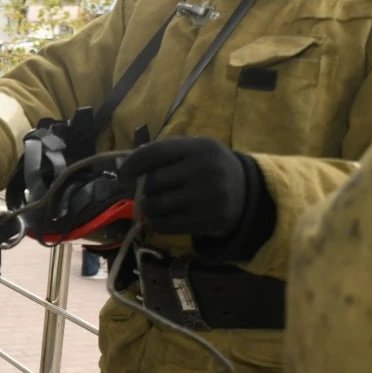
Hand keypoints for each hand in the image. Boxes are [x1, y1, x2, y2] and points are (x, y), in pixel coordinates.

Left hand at [120, 137, 247, 237]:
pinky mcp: (207, 220)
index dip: (134, 163)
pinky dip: (155, 223)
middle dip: (145, 188)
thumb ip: (165, 154)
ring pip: (157, 204)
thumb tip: (125, 165)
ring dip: (149, 207)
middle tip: (149, 192)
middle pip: (154, 180)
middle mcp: (206, 170)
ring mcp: (208, 196)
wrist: (248, 194)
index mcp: (201, 148)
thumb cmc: (211, 170)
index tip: (123, 173)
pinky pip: (166, 224)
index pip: (157, 152)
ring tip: (155, 205)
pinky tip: (159, 219)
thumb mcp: (196, 152)